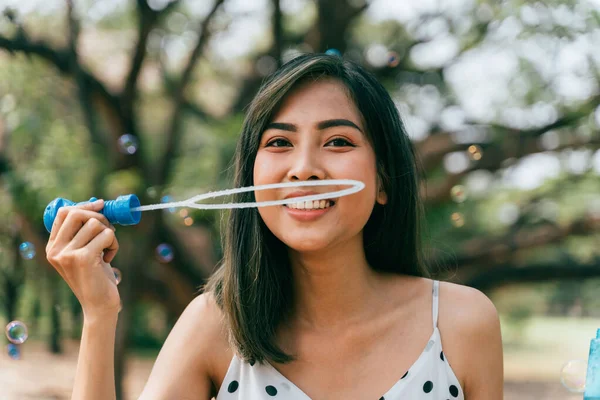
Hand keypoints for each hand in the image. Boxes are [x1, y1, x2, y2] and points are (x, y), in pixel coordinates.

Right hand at [45, 199, 120, 319]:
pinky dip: (114, 244)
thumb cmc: (96, 277)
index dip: (83, 205)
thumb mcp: (85, 252)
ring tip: (109, 250)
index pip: (63, 213)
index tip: (100, 205)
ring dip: (110, 233)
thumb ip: (84, 232)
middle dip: (99, 217)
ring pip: (95, 223)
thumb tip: (98, 203)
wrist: (99, 305)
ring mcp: (68, 254)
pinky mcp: (83, 258)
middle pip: (77, 213)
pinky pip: (106, 235)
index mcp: (53, 247)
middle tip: (109, 232)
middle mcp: (56, 250)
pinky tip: (110, 258)